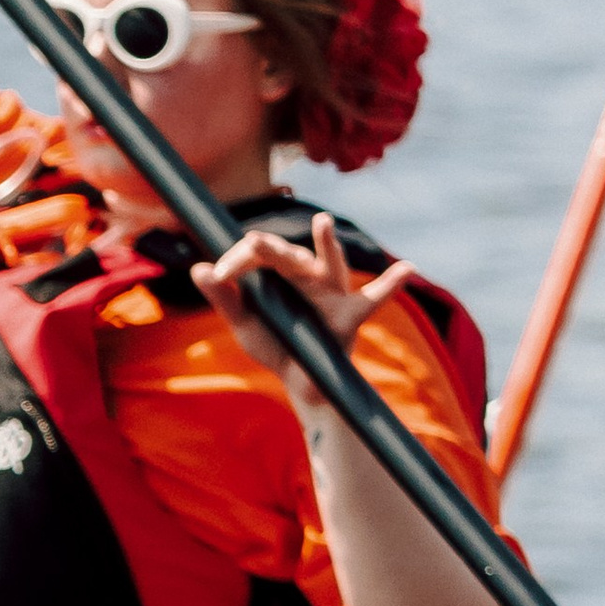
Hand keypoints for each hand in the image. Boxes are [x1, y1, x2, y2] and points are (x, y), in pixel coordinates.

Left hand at [193, 208, 413, 405]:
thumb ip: (225, 298)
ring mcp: (331, 294)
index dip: (235, 262)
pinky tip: (406, 269)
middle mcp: (307, 277)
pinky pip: (373, 299)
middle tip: (252, 243)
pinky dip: (392, 284)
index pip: (257, 255)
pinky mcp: (349, 316)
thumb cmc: (277, 344)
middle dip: (271, 250)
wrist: (302, 383)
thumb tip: (197, 269)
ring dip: (327, 244)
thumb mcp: (247, 323)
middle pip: (289, 256)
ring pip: (329, 265)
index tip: (216, 276)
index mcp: (280, 275)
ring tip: (322, 222)